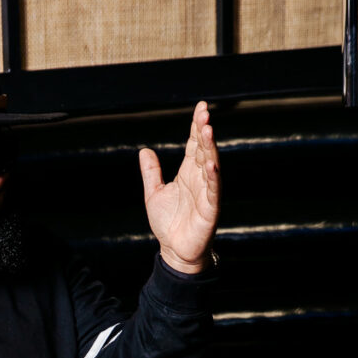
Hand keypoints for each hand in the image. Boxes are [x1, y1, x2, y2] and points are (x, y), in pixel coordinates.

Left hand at [138, 101, 219, 274]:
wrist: (174, 250)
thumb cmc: (168, 223)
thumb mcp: (154, 193)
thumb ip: (151, 172)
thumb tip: (144, 150)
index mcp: (188, 173)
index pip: (194, 145)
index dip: (196, 126)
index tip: (200, 107)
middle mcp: (200, 179)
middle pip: (204, 150)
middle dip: (204, 132)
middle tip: (204, 113)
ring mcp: (207, 192)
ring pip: (211, 165)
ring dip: (210, 148)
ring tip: (207, 130)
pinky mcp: (210, 209)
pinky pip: (213, 191)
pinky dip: (213, 178)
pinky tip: (211, 165)